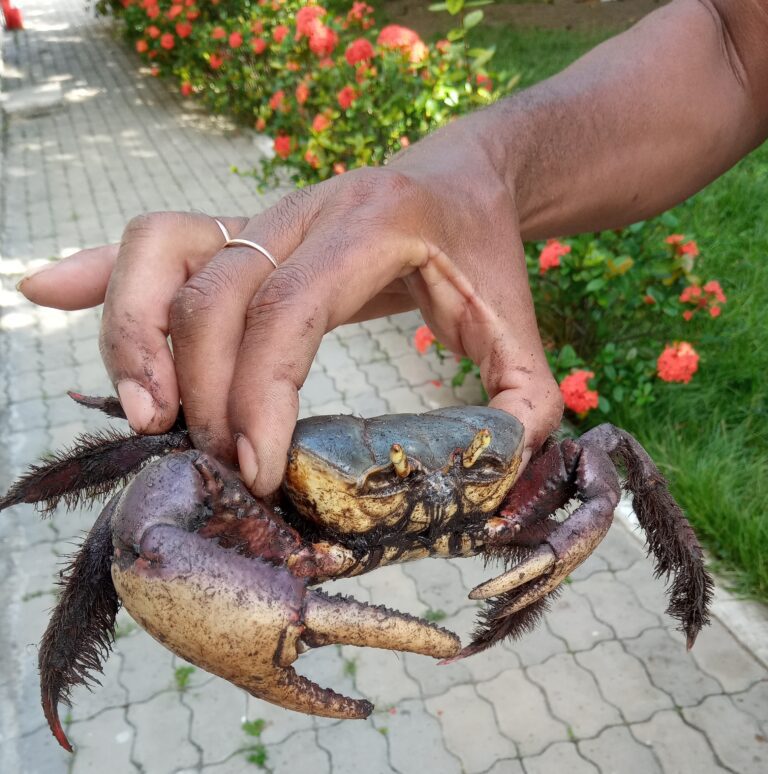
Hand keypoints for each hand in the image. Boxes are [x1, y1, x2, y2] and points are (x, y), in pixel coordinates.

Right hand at [18, 119, 562, 494]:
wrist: (460, 183)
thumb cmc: (484, 255)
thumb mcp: (520, 328)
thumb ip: (523, 402)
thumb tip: (495, 475)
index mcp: (373, 224)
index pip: (287, 309)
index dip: (258, 393)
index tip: (259, 470)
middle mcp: (303, 209)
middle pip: (214, 294)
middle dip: (202, 391)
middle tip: (221, 465)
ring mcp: (264, 216)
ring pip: (165, 254)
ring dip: (135, 335)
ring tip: (148, 415)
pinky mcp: (242, 232)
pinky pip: (157, 240)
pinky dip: (102, 273)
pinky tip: (48, 290)